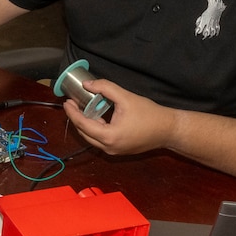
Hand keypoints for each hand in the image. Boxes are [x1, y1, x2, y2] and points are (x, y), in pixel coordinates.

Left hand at [62, 78, 176, 155]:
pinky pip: (100, 140)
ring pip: (91, 138)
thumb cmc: (150, 114)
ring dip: (85, 124)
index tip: (66, 102)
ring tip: (81, 108)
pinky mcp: (118, 150)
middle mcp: (108, 147)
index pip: (82, 124)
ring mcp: (113, 151)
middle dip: (76, 118)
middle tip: (72, 103)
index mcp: (109, 136)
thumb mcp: (126, 97)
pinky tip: (95, 116)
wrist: (168, 130)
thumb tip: (87, 84)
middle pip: (84, 133)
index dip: (72, 112)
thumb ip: (105, 88)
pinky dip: (95, 129)